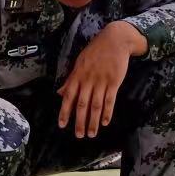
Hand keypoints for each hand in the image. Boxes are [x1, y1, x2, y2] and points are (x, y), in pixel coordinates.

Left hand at [58, 21, 145, 138]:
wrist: (115, 40)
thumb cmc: (95, 51)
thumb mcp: (79, 63)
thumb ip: (70, 80)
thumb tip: (59, 93)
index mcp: (77, 75)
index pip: (69, 97)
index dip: (65, 112)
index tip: (62, 125)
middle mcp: (88, 80)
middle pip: (82, 105)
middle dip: (80, 122)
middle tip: (79, 135)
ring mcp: (101, 81)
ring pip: (96, 105)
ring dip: (93, 121)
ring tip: (91, 134)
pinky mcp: (114, 82)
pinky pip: (110, 100)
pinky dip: (107, 112)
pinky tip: (105, 122)